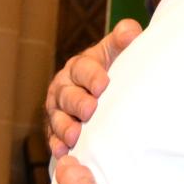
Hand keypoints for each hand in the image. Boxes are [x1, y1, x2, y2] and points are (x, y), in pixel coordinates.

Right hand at [44, 19, 142, 156]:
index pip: (83, 68)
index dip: (92, 76)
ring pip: (58, 117)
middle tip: (90, 111)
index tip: (103, 84)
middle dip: (78, 103)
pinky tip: (62, 152)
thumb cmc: (111, 69)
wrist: (100, 89)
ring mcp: (58, 109)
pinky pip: (53, 137)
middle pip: (67, 94)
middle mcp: (64, 86)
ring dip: (65, 127)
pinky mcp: (55, 129)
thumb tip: (131, 31)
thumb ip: (123, 39)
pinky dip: (57, 144)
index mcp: (80, 66)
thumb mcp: (116, 52)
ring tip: (75, 137)